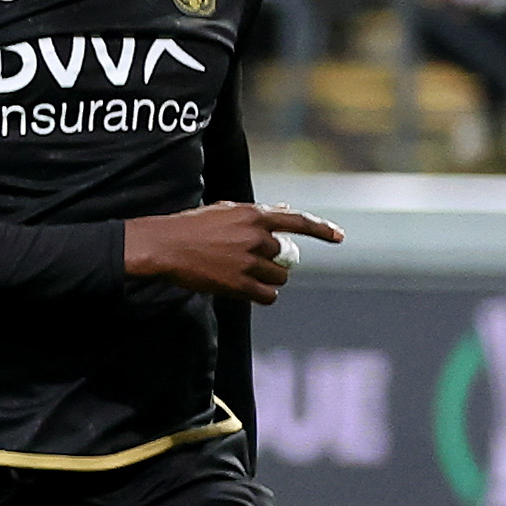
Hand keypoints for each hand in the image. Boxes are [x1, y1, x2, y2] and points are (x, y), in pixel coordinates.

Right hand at [126, 202, 343, 304]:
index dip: (322, 229)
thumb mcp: (226, 210)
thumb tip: (283, 209)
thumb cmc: (192, 226)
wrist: (166, 246)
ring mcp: (248, 261)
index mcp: (254, 214)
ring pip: (279, 277)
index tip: (339, 237)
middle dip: (274, 262)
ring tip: (246, 277)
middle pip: (284, 257)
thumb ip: (257, 213)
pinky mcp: (239, 284)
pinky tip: (251, 292)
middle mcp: (256, 237)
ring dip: (269, 280)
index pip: (298, 221)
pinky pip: (267, 296)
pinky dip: (263, 296)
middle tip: (253, 263)